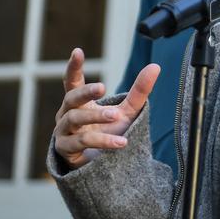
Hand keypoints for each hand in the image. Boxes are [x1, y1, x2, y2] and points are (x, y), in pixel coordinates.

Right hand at [53, 48, 159, 169]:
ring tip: (115, 116)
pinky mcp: (66, 150)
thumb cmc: (109, 133)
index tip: (77, 51)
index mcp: (79, 103)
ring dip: (96, 116)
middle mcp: (67, 115)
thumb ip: (139, 91)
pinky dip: (102, 141)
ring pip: (74, 119)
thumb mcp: (127, 111)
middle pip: (71, 98)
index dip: (74, 67)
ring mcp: (63, 132)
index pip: (72, 82)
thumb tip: (156, 66)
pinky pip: (81, 142)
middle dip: (86, 92)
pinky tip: (121, 142)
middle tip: (103, 87)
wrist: (102, 167)